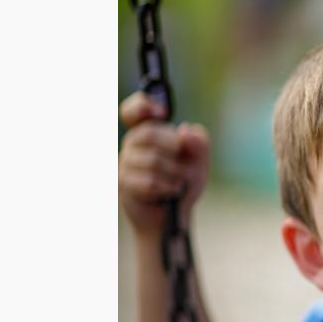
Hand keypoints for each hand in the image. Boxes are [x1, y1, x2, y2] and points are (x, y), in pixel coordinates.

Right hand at [119, 91, 210, 233]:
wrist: (174, 216)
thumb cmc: (184, 184)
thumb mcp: (199, 162)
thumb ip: (198, 143)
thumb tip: (184, 131)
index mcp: (149, 132)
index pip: (133, 110)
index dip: (142, 105)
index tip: (162, 114)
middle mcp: (133, 144)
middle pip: (149, 133)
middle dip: (174, 149)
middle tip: (184, 165)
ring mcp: (125, 163)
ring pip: (152, 160)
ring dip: (174, 174)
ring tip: (178, 184)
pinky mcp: (123, 182)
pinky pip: (148, 180)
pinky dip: (166, 188)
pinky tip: (170, 193)